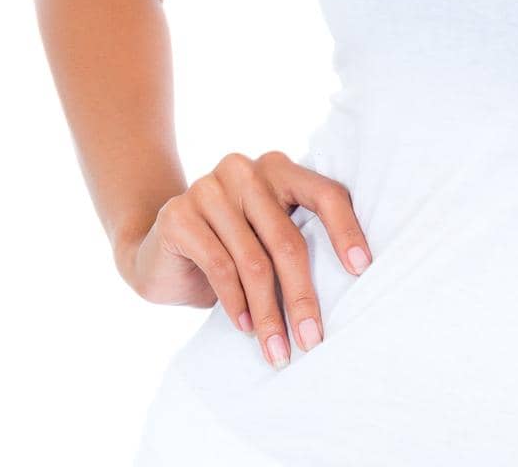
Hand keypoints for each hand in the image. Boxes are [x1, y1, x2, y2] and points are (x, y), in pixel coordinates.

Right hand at [120, 150, 372, 368]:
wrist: (157, 250)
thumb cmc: (229, 248)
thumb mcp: (267, 238)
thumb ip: (297, 241)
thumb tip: (348, 283)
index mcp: (278, 168)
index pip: (324, 194)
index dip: (345, 231)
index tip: (361, 271)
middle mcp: (245, 170)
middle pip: (287, 238)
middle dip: (302, 296)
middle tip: (314, 339)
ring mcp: (209, 188)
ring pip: (253, 261)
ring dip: (268, 314)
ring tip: (278, 350)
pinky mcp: (180, 215)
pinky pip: (219, 267)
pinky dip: (236, 304)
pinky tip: (244, 329)